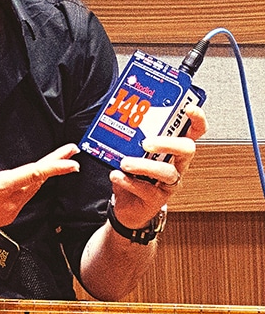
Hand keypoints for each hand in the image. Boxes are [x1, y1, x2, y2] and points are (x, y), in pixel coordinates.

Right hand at [0, 142, 79, 244]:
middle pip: (38, 181)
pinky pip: (24, 199)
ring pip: (33, 191)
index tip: (71, 160)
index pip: (32, 174)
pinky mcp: (1, 217)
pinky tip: (34, 180)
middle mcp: (5, 203)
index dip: (54, 166)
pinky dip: (34, 186)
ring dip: (46, 176)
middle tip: (72, 153)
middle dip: (56, 166)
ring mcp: (5, 212)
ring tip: (57, 163)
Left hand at [109, 104, 207, 228]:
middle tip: (146, 143)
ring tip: (124, 163)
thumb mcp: (131, 150)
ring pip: (167, 172)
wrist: (127, 204)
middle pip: (187, 149)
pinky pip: (148, 190)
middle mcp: (177, 164)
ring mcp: (169, 182)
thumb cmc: (132, 172)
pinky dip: (129, 182)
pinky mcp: (157, 199)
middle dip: (168, 143)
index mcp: (173, 148)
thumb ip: (129, 135)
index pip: (194, 131)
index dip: (197, 119)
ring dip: (144, 165)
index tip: (189, 109)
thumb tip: (115, 113)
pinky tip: (117, 175)